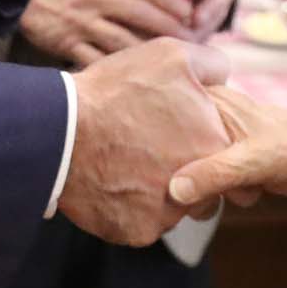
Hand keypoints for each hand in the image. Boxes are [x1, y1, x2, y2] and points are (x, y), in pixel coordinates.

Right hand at [19, 0, 196, 65]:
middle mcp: (96, 2)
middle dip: (171, 33)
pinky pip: (96, 63)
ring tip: (176, 71)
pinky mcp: (67, 45)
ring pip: (123, 44)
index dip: (172, 2)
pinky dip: (117, 76)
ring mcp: (81, 25)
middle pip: (141, 17)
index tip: (194, 15)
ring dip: (151, 58)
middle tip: (195, 48)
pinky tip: (138, 87)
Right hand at [58, 40, 233, 245]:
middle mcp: (200, 186)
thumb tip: (224, 75)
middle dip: (181, 171)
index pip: (222, 151)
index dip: (198, 138)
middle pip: (202, 186)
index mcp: (215, 144)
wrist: (62, 131)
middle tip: (148, 149)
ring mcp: (169, 214)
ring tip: (125, 163)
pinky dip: (127, 208)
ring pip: (172, 207)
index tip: (174, 131)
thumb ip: (211, 65)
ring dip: (155, 192)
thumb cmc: (117, 90)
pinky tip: (111, 182)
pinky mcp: (139, 231)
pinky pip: (140, 222)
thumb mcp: (173, 56)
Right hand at [167, 82, 286, 216]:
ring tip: (228, 192)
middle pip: (173, 147)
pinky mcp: (228, 164)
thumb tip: (174, 191)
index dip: (156, 142)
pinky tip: (228, 200)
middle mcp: (210, 116)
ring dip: (201, 189)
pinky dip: (212, 195)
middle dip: (179, 174)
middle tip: (194, 191)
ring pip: (187, 168)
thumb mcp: (254, 161)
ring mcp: (218, 141)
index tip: (150, 167)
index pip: (166, 115)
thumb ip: (213, 173)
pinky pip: (204, 182)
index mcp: (212, 99)